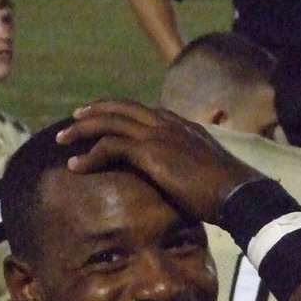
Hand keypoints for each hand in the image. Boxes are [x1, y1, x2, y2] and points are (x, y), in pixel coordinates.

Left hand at [56, 100, 263, 224]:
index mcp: (180, 125)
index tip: (101, 120)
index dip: (117, 113)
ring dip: (82, 129)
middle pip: (120, 107)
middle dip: (93, 112)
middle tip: (74, 119)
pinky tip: (76, 166)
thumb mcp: (205, 172)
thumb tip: (183, 180)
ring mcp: (158, 134)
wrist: (238, 193)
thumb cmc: (227, 191)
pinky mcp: (150, 151)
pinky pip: (110, 146)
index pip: (142, 110)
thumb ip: (189, 167)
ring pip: (109, 121)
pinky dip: (89, 154)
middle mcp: (167, 123)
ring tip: (62, 140)